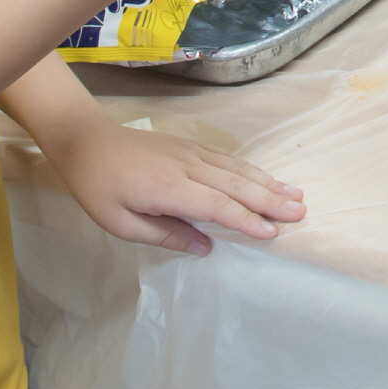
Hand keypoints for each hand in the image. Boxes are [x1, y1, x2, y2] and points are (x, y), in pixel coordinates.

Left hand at [47, 116, 304, 256]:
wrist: (87, 141)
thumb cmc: (98, 188)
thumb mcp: (121, 224)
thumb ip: (165, 235)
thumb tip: (205, 247)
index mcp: (169, 189)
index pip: (217, 206)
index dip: (246, 220)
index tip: (272, 232)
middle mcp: (187, 167)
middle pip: (236, 184)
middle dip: (270, 199)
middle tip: (300, 212)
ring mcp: (191, 152)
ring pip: (236, 168)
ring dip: (267, 182)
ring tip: (295, 194)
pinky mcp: (190, 146)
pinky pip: (227, 159)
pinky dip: (251, 169)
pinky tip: (265, 177)